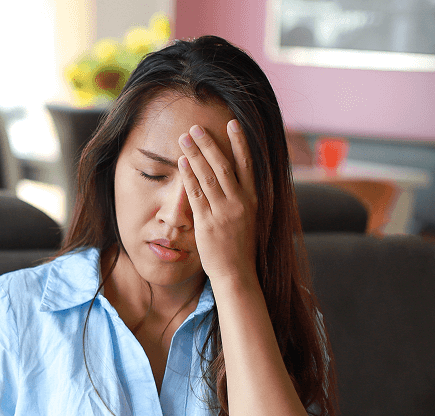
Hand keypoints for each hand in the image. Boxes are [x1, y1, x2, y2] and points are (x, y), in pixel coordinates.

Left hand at [178, 119, 257, 283]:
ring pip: (208, 176)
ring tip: (185, 138)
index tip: (233, 124)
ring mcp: (224, 212)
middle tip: (196, 127)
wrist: (236, 272)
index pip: (248, 165)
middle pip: (224, 166)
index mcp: (253, 199)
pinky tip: (181, 162)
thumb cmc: (239, 246)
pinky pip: (196, 195)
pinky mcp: (207, 223)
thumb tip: (233, 180)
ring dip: (195, 154)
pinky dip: (188, 177)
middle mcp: (240, 203)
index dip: (240, 143)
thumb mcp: (248, 218)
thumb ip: (241, 198)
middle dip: (209, 144)